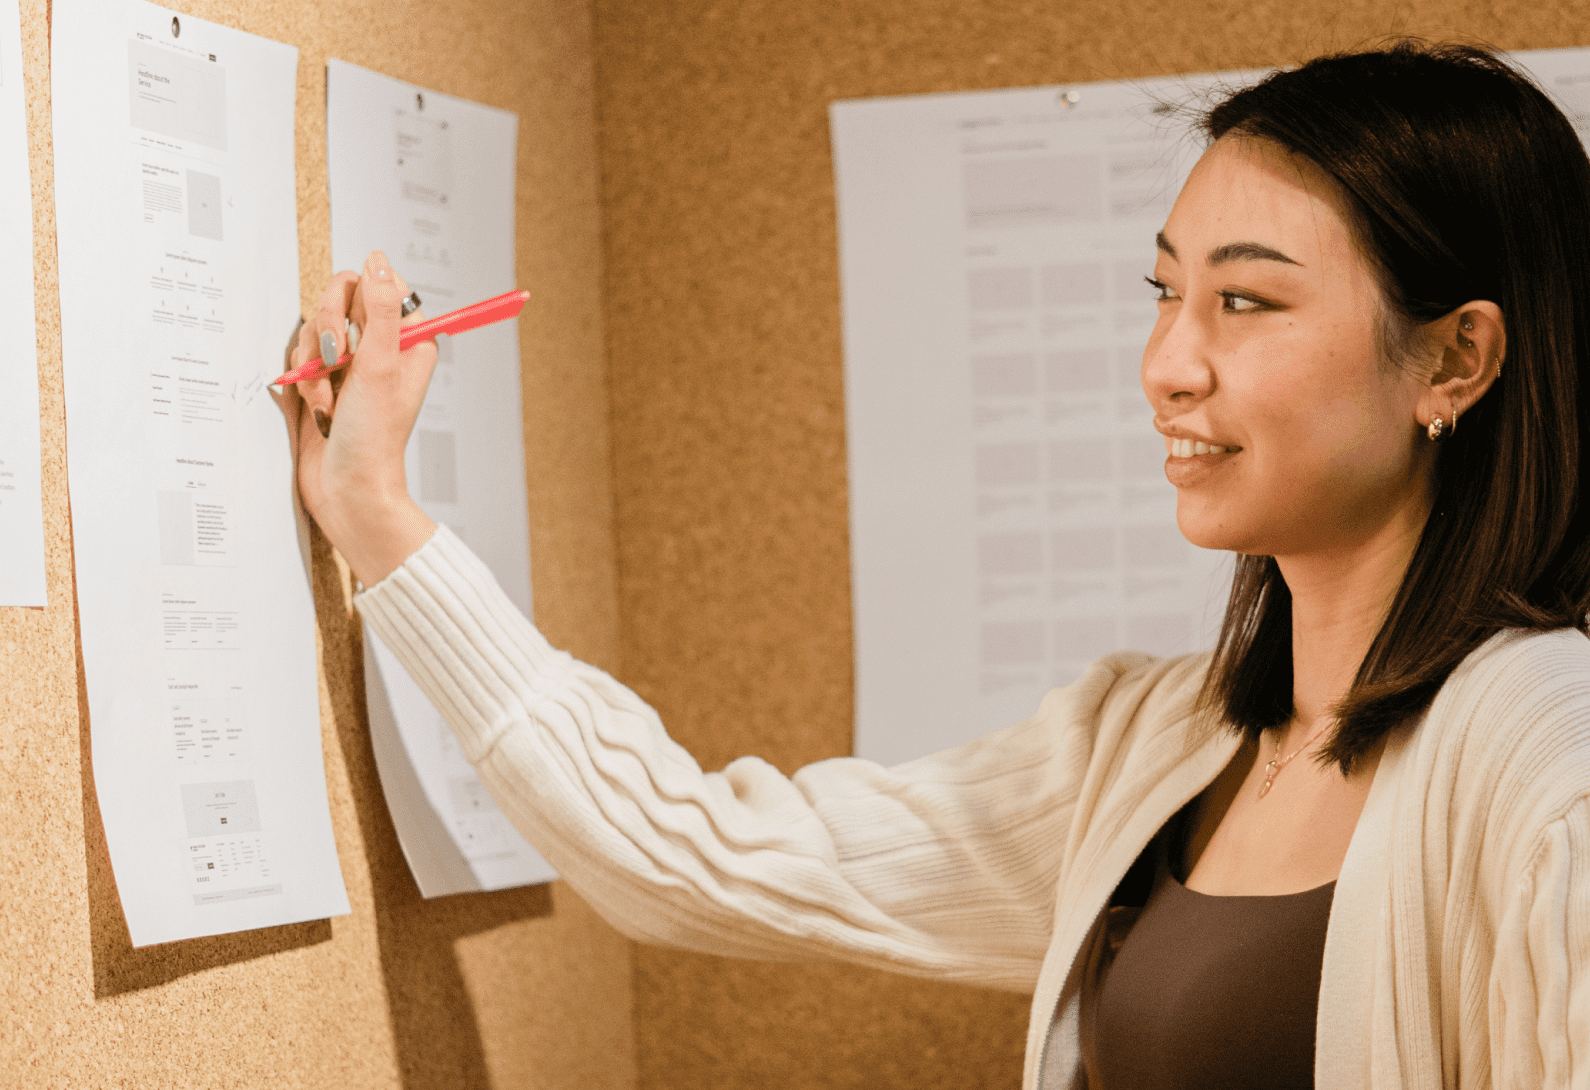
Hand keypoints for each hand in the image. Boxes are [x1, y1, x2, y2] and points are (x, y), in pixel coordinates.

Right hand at [280, 250, 438, 583]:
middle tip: (337, 362)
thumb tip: (378, 260)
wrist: (347, 488)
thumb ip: (380, 308)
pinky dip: (304, 381)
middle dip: (328, 332)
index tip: (358, 328)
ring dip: (315, 365)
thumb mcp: (380, 365)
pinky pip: (301, 355)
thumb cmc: (373, 437)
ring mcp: (351, 363)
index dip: (360, 299)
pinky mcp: (323, 380)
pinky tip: (318, 409)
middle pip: (340, 299)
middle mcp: (382, 346)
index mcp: (409, 338)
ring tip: (329, 400)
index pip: (380, 284)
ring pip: (315, 328)